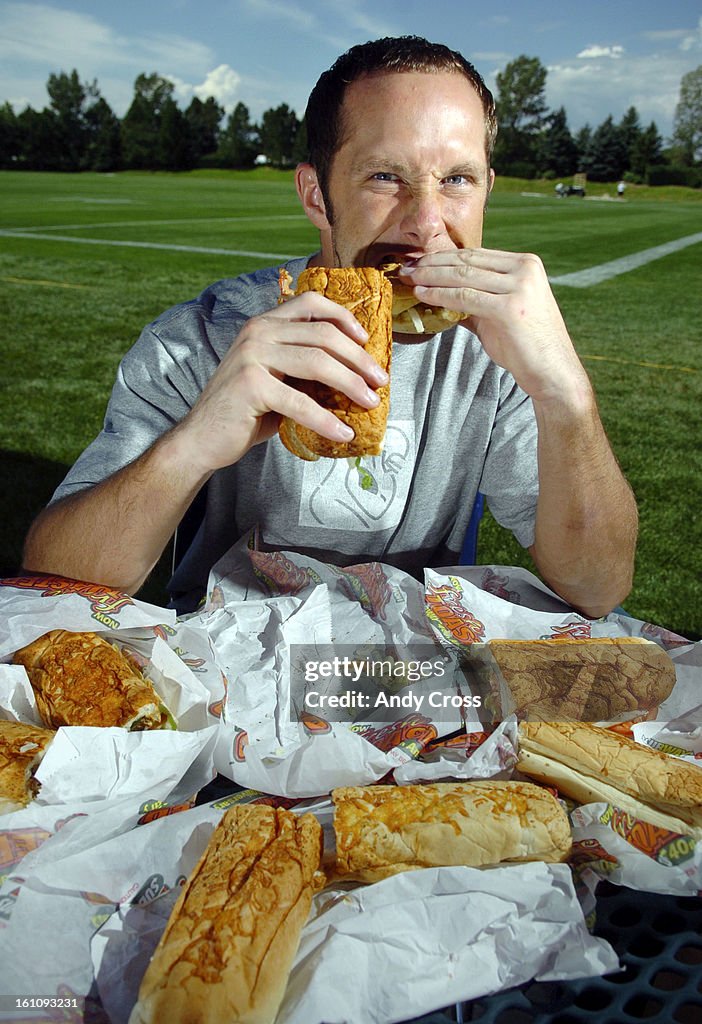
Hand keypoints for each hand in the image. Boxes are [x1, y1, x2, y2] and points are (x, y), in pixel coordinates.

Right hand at [170, 291, 388, 473]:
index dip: (343, 316)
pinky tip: (343, 433)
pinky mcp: (251, 385)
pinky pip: (300, 401)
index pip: (310, 302)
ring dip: (351, 384)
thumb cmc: (245, 410)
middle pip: (323, 334)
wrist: (202, 437)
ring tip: (370, 403)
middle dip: (359, 358)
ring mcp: (252, 356)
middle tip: (380, 380)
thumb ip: (303, 367)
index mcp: (264, 324)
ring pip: (317, 362)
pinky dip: (326, 419)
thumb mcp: (276, 377)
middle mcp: (257, 332)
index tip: (367, 339)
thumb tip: (354, 373)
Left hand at [399, 249, 590, 404]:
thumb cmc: (526, 346)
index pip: (476, 255)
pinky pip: (464, 297)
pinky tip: (422, 294)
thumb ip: (475, 300)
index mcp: (525, 264)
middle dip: (433, 263)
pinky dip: (440, 294)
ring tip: (409, 279)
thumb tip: (441, 294)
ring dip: (431, 276)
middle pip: (467, 261)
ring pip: (463, 276)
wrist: (552, 371)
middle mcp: (524, 268)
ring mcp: (519, 286)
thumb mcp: (500, 313)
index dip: (444, 257)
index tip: (420, 261)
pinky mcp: (509, 307)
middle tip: (407, 267)